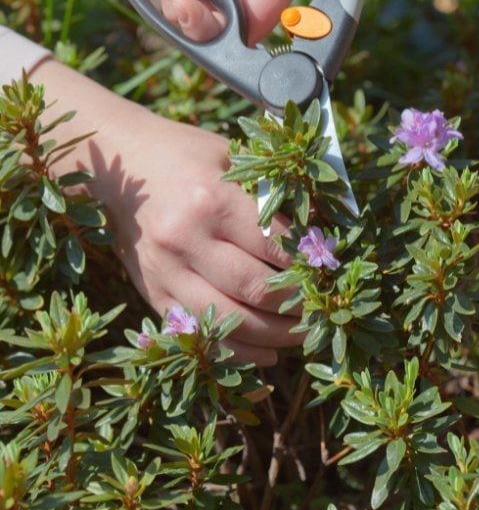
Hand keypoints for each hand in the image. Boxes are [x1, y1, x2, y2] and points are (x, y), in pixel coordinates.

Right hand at [34, 60, 300, 365]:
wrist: (120, 167)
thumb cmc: (185, 156)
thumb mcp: (230, 157)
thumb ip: (270, 192)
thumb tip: (317, 234)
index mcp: (211, 200)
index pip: (273, 244)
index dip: (306, 265)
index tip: (328, 273)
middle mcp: (186, 239)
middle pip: (254, 288)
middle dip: (296, 306)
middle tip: (321, 310)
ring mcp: (166, 270)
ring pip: (228, 320)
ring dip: (273, 336)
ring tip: (302, 336)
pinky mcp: (152, 292)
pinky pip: (200, 332)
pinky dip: (238, 351)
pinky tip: (268, 354)